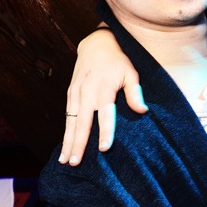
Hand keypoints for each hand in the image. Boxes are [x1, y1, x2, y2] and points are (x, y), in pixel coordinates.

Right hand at [60, 28, 147, 165]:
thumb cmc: (118, 61)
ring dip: (68, 142)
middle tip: (76, 163)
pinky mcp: (70, 94)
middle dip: (79, 144)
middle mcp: (87, 92)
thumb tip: (142, 111)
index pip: (105, 114)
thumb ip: (135, 92)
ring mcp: (76, 93)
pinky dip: (65, 132)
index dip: (105, 132)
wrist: (96, 44)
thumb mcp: (131, 72)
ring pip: (71, 122)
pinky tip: (64, 147)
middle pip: (82, 122)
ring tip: (65, 161)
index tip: (104, 149)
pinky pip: (67, 116)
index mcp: (104, 87)